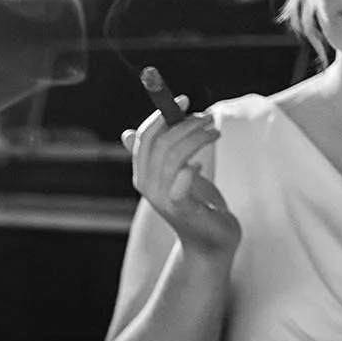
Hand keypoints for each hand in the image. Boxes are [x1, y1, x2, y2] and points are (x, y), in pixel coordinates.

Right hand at [122, 107, 240, 260]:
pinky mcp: (181, 210)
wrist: (210, 240)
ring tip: (214, 133)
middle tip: (208, 117)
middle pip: (159, 143)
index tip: (183, 100)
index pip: (143, 138)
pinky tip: (201, 164)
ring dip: (197, 138)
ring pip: (174, 155)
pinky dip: (191, 168)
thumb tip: (126, 134)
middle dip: (185, 124)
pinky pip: (181, 180)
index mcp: (143, 175)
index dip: (161, 115)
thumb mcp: (174, 174)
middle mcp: (147, 186)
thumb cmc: (195, 204)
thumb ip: (157, 154)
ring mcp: (162, 199)